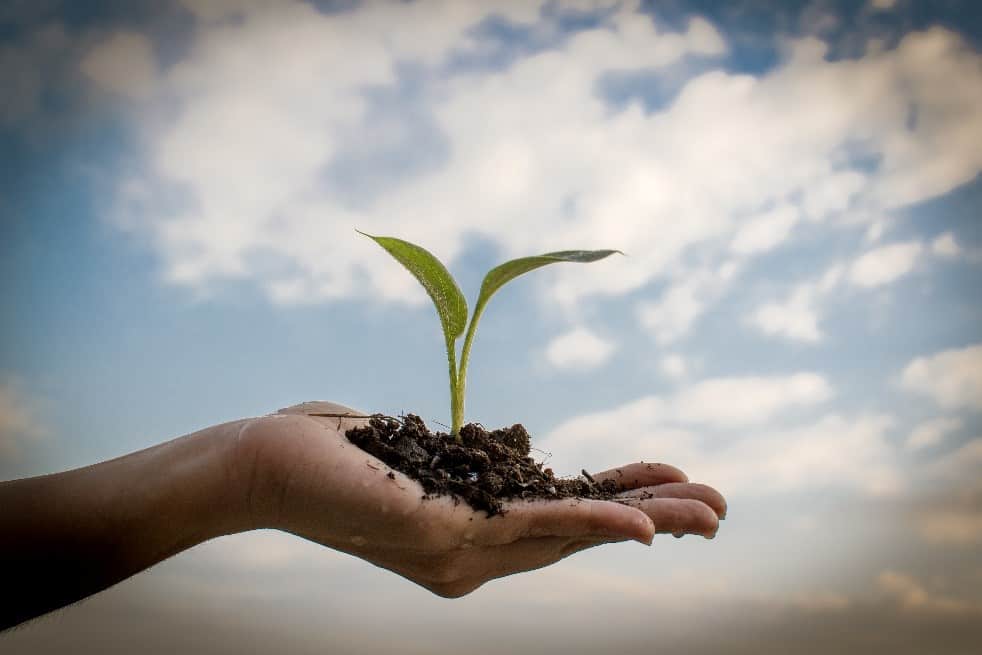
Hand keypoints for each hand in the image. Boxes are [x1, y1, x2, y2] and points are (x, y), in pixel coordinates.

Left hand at [236, 401, 726, 597]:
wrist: (262, 465)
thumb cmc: (335, 454)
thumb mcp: (420, 458)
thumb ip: (468, 469)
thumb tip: (504, 451)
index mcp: (473, 536)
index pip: (561, 522)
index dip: (622, 506)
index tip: (668, 482)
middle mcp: (471, 557)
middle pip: (578, 538)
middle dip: (655, 520)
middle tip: (720, 509)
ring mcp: (458, 554)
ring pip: (568, 536)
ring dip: (644, 522)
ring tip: (707, 513)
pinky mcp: (440, 536)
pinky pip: (527, 530)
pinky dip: (590, 527)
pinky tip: (641, 527)